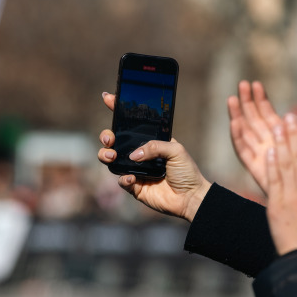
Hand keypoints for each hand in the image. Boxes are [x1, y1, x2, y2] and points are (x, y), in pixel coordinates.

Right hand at [98, 93, 210, 221]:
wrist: (190, 197)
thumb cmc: (187, 171)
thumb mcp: (176, 150)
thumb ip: (154, 146)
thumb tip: (133, 154)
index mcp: (150, 141)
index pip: (131, 123)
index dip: (118, 110)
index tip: (107, 98)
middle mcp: (139, 154)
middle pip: (114, 141)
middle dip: (106, 137)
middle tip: (109, 140)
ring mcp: (135, 170)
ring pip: (111, 160)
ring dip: (106, 155)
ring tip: (112, 155)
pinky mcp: (134, 187)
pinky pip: (121, 180)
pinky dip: (123, 178)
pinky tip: (132, 178)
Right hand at [227, 81, 281, 192]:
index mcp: (281, 137)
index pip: (267, 113)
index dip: (261, 98)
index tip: (255, 84)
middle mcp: (268, 143)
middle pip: (253, 119)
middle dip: (247, 101)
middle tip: (242, 84)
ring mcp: (259, 154)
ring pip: (245, 131)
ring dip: (238, 115)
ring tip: (231, 98)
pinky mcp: (255, 168)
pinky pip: (243, 151)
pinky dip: (238, 137)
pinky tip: (234, 123)